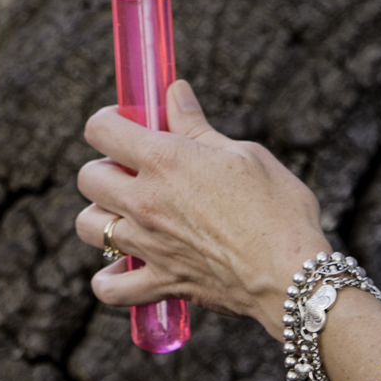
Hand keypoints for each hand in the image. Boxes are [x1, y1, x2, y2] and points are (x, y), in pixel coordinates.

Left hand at [74, 80, 329, 334]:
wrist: (292, 275)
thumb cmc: (278, 208)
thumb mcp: (243, 153)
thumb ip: (197, 126)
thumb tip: (174, 92)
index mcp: (164, 160)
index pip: (101, 129)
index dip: (109, 120)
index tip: (126, 122)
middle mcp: (145, 201)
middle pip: (88, 176)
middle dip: (105, 166)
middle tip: (133, 170)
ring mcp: (148, 245)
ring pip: (88, 226)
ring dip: (101, 216)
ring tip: (127, 214)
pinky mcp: (160, 282)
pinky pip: (110, 288)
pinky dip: (110, 279)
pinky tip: (126, 266)